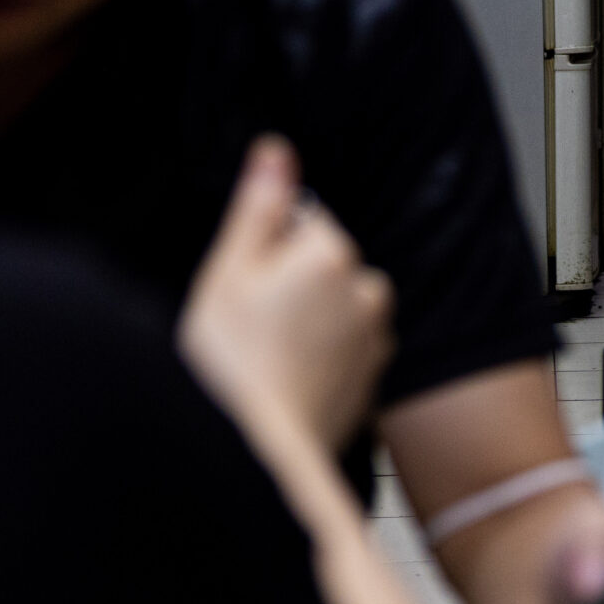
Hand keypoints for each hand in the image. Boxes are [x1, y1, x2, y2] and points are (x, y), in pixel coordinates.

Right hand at [180, 135, 393, 453]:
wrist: (260, 452)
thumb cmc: (233, 365)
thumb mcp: (228, 272)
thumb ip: (260, 205)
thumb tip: (277, 150)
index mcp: (332, 254)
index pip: (302, 222)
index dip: (263, 250)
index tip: (243, 286)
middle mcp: (368, 289)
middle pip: (321, 264)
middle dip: (289, 286)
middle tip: (248, 326)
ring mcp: (375, 336)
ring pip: (333, 308)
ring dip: (306, 322)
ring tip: (265, 358)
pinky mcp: (374, 376)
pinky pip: (342, 349)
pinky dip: (319, 358)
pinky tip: (286, 380)